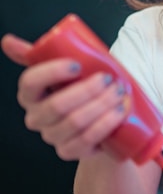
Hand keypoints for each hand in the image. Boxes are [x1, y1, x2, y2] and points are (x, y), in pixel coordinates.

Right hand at [1, 34, 127, 160]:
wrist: (100, 124)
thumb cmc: (82, 91)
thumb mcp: (65, 71)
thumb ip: (40, 54)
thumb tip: (7, 41)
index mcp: (30, 95)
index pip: (30, 82)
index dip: (52, 72)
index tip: (77, 65)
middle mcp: (37, 118)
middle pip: (57, 105)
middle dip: (88, 90)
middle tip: (110, 79)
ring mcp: (53, 137)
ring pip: (75, 122)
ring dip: (101, 105)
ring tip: (120, 93)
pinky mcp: (70, 152)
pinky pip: (87, 139)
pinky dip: (107, 123)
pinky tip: (120, 111)